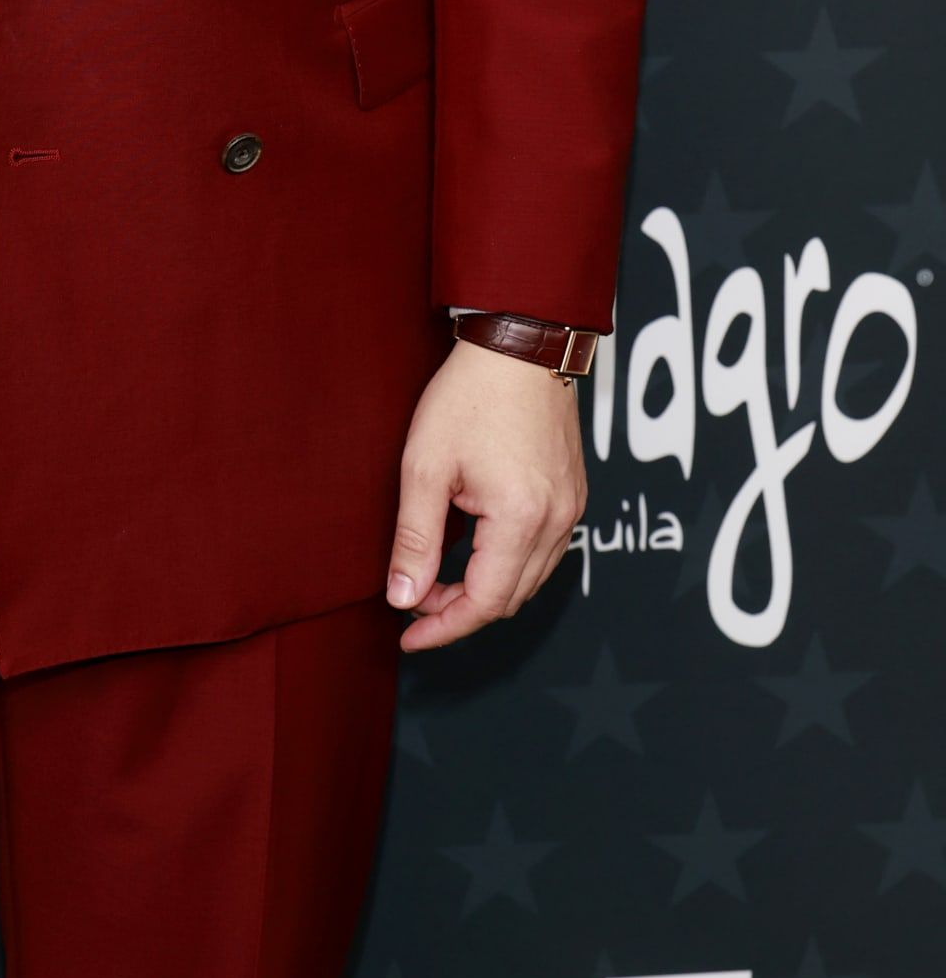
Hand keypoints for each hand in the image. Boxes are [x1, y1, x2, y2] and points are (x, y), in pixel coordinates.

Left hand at [384, 337, 586, 651]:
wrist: (521, 342)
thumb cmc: (469, 395)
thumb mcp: (425, 466)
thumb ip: (414, 537)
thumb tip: (402, 597)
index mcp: (522, 519)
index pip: (485, 603)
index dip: (443, 627)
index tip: (407, 636)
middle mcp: (558, 521)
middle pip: (511, 598)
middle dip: (459, 609)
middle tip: (413, 599)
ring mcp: (573, 508)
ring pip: (529, 579)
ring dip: (484, 588)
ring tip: (435, 576)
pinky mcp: (574, 494)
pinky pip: (544, 551)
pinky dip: (507, 563)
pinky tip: (472, 549)